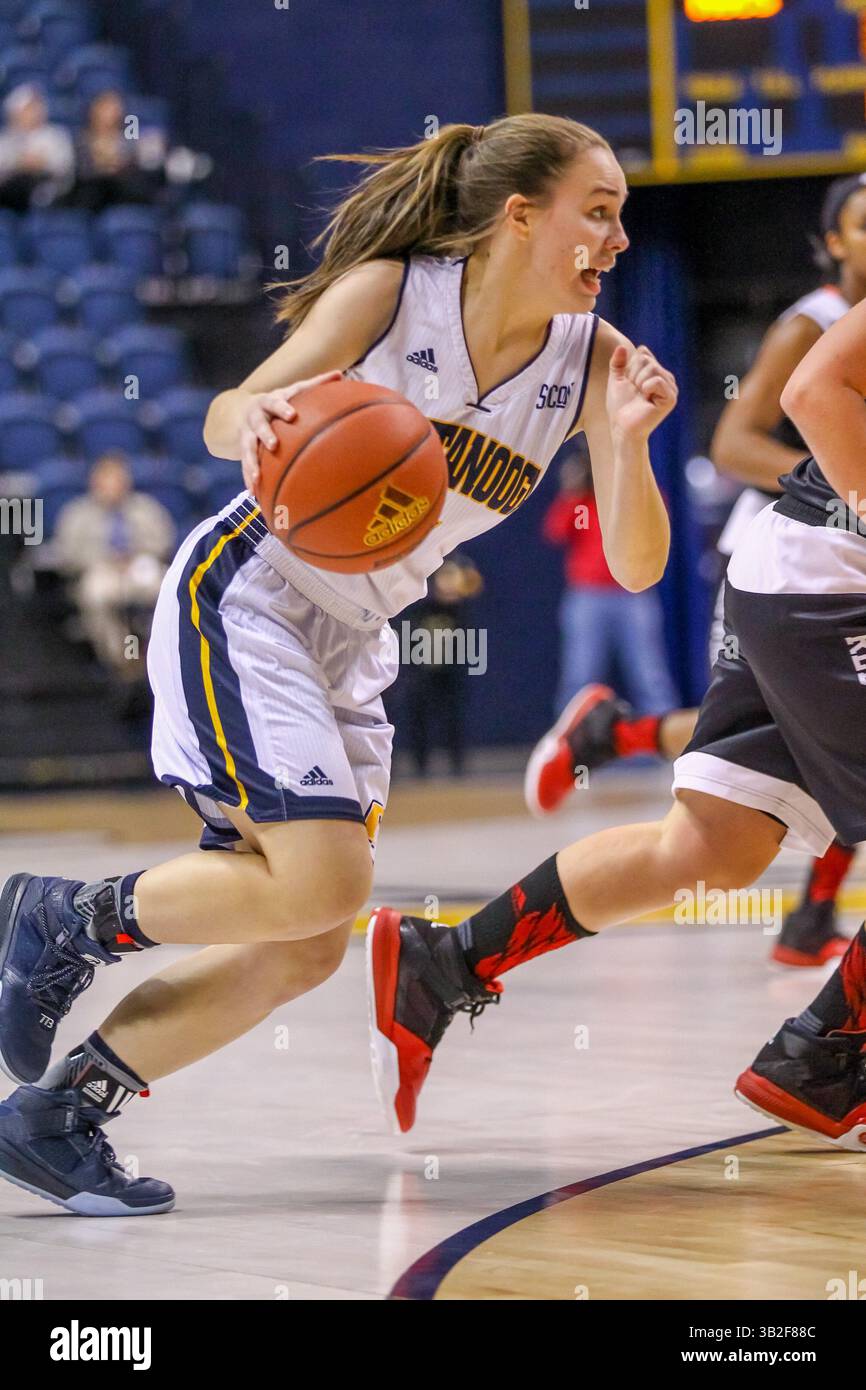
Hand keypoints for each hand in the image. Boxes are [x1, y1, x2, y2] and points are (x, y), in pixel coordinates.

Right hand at [240, 370, 342, 491]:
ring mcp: (246, 434)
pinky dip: (248, 479)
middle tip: (274, 445)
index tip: (291, 415)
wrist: (244, 409)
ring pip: (247, 449)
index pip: (275, 402)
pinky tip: (254, 494)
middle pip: (258, 425)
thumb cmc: (279, 401)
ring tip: (257, 480)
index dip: (282, 408)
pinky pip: (244, 465)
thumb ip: (315, 384)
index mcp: (269, 401)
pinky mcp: (242, 449)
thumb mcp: (293, 390)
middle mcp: (255, 417)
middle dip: (265, 435)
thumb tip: (340, 373)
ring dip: (251, 464)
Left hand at [606, 344, 676, 439]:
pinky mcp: (671, 397)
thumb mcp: (616, 380)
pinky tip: (647, 400)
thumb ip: (618, 363)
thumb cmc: (620, 407)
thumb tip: (621, 346)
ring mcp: (671, 387)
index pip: (643, 353)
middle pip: (646, 359)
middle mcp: (666, 377)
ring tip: (641, 397)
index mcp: (656, 372)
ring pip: (652, 368)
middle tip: (635, 393)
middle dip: (633, 375)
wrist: (622, 427)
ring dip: (638, 383)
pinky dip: (646, 388)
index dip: (630, 368)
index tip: (629, 384)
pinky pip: (656, 380)